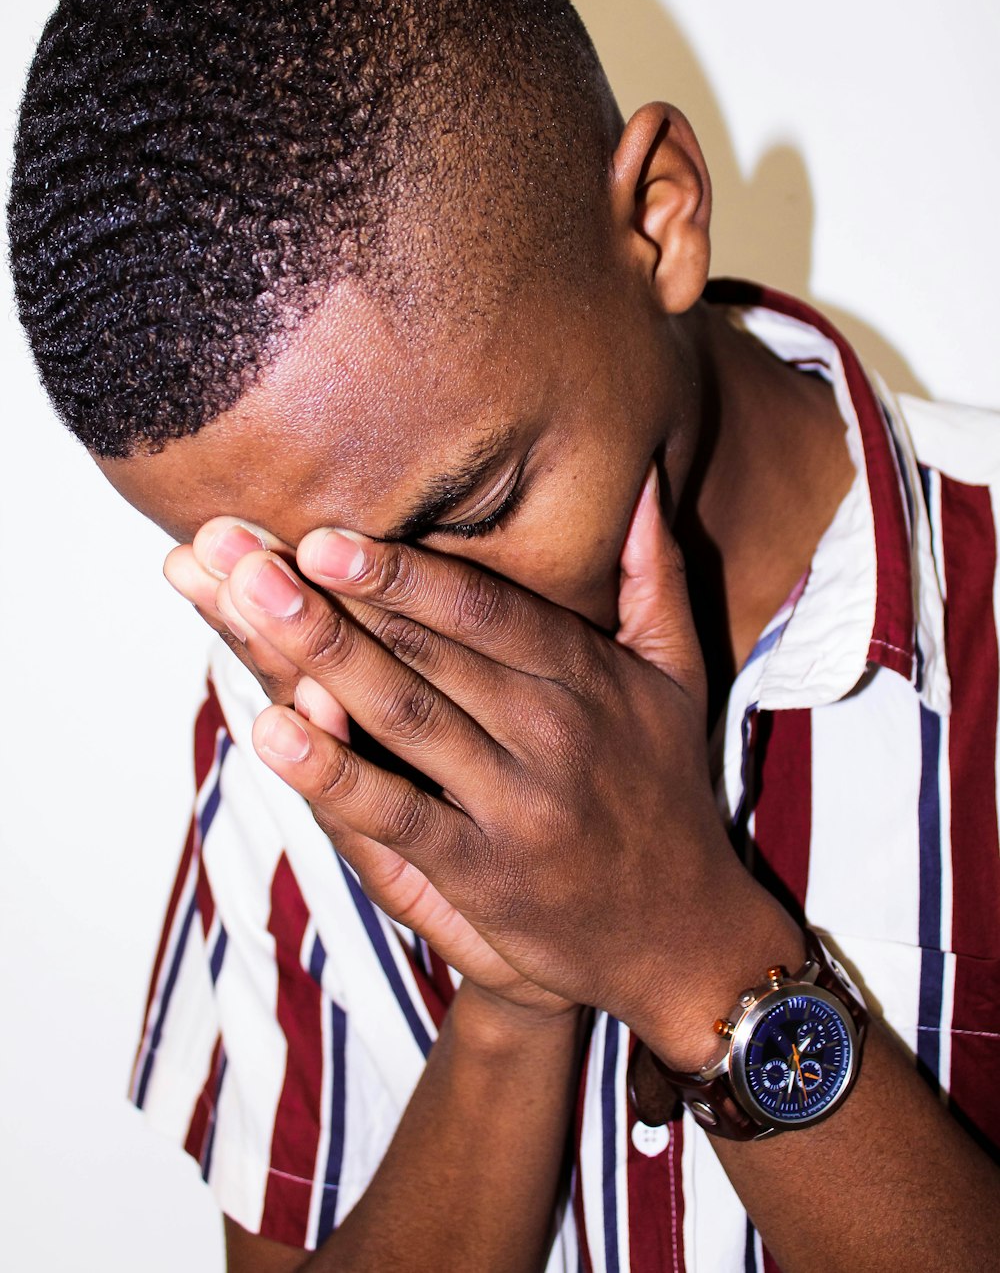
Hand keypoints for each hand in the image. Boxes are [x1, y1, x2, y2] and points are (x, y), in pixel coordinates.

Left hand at [199, 467, 799, 1062]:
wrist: (684, 935)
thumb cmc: (667, 786)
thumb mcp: (678, 673)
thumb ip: (655, 574)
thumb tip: (645, 476)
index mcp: (587, 675)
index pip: (483, 609)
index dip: (401, 571)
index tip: (324, 532)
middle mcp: (549, 730)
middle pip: (424, 652)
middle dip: (329, 598)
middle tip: (242, 549)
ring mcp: (513, 802)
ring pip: (403, 718)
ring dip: (317, 657)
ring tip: (244, 604)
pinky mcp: (483, 870)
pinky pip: (397, 815)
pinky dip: (333, 772)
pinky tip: (270, 730)